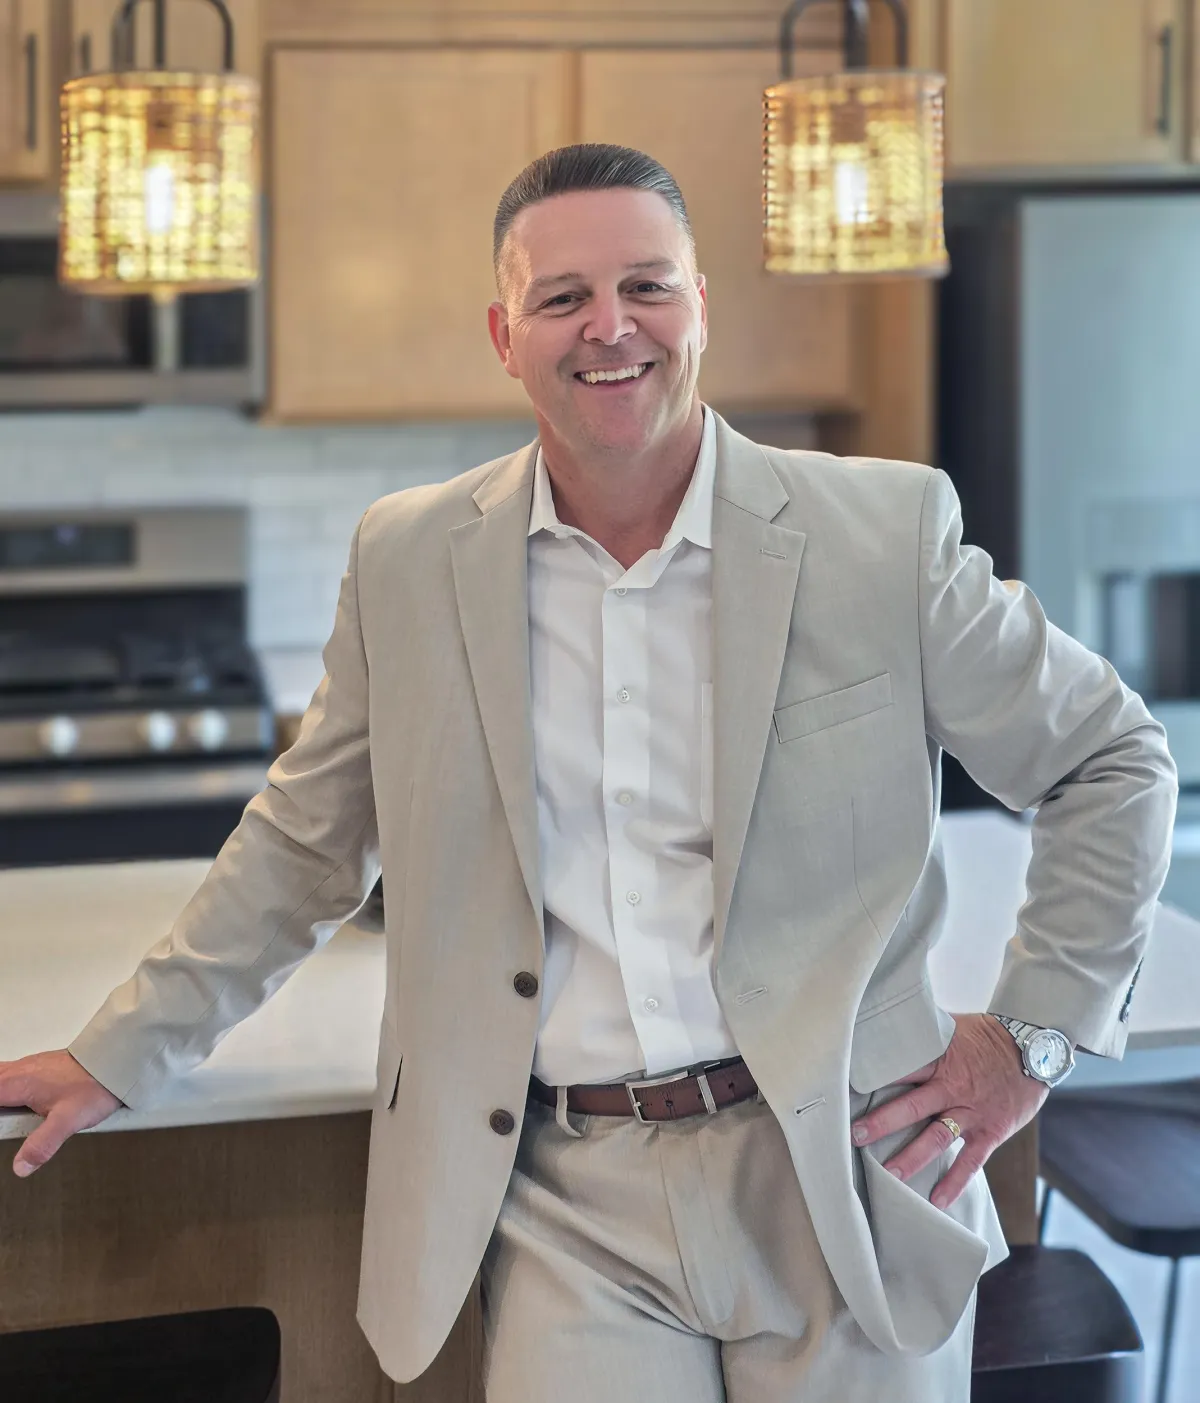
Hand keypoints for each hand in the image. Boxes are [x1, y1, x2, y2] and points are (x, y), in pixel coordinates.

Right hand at [0, 1050, 121, 1177]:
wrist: (117, 1061)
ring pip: (2, 1076)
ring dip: (2, 1093)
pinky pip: (14, 1074)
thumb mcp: (68, 1121)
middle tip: (7, 1123)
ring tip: (10, 1114)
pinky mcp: (43, 1065)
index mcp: (19, 1084)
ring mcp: (32, 1066)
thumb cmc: (94, 1086)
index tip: (4, 1126)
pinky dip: (8, 1086)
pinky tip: (19, 1101)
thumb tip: (20, 1166)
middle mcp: (21, 1071)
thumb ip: (42, 1144)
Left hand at [849, 1013, 1047, 1209]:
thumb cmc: (989, 1037)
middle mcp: (953, 1086)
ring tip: (886, 1174)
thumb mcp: (953, 1028)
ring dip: (911, 1156)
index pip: (902, 1068)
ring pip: (937, 1136)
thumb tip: (889, 1021)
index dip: (876, 1077)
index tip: (847, 1089)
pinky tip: (937, 1200)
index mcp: (940, 1059)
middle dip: (883, 1122)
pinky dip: (955, 1181)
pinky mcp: (991, 1130)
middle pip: (912, 1105)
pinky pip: (971, 1160)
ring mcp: (972, 1111)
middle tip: (854, 1136)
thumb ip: (923, 1034)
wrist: (1035, 1048)